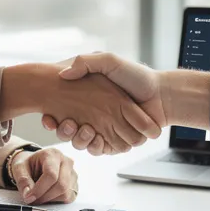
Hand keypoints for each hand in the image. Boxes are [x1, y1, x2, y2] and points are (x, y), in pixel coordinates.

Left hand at [7, 147, 77, 203]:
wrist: (36, 164)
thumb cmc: (29, 165)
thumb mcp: (19, 168)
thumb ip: (23, 180)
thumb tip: (28, 194)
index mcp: (52, 154)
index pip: (51, 174)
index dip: (39, 189)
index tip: (29, 197)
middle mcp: (66, 162)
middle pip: (61, 185)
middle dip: (44, 196)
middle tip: (32, 200)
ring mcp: (72, 173)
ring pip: (65, 193)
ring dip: (50, 200)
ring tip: (39, 196)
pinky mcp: (75, 184)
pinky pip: (68, 197)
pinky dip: (56, 201)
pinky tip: (47, 195)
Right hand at [41, 53, 164, 154]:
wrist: (162, 95)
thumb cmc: (136, 76)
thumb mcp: (108, 61)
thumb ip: (85, 62)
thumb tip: (63, 74)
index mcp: (89, 98)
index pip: (62, 111)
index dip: (52, 116)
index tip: (48, 116)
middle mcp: (94, 115)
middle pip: (68, 129)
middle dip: (62, 130)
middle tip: (66, 123)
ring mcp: (105, 130)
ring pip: (80, 142)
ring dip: (77, 139)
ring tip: (83, 129)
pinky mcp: (115, 142)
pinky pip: (99, 150)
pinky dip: (94, 146)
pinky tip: (95, 137)